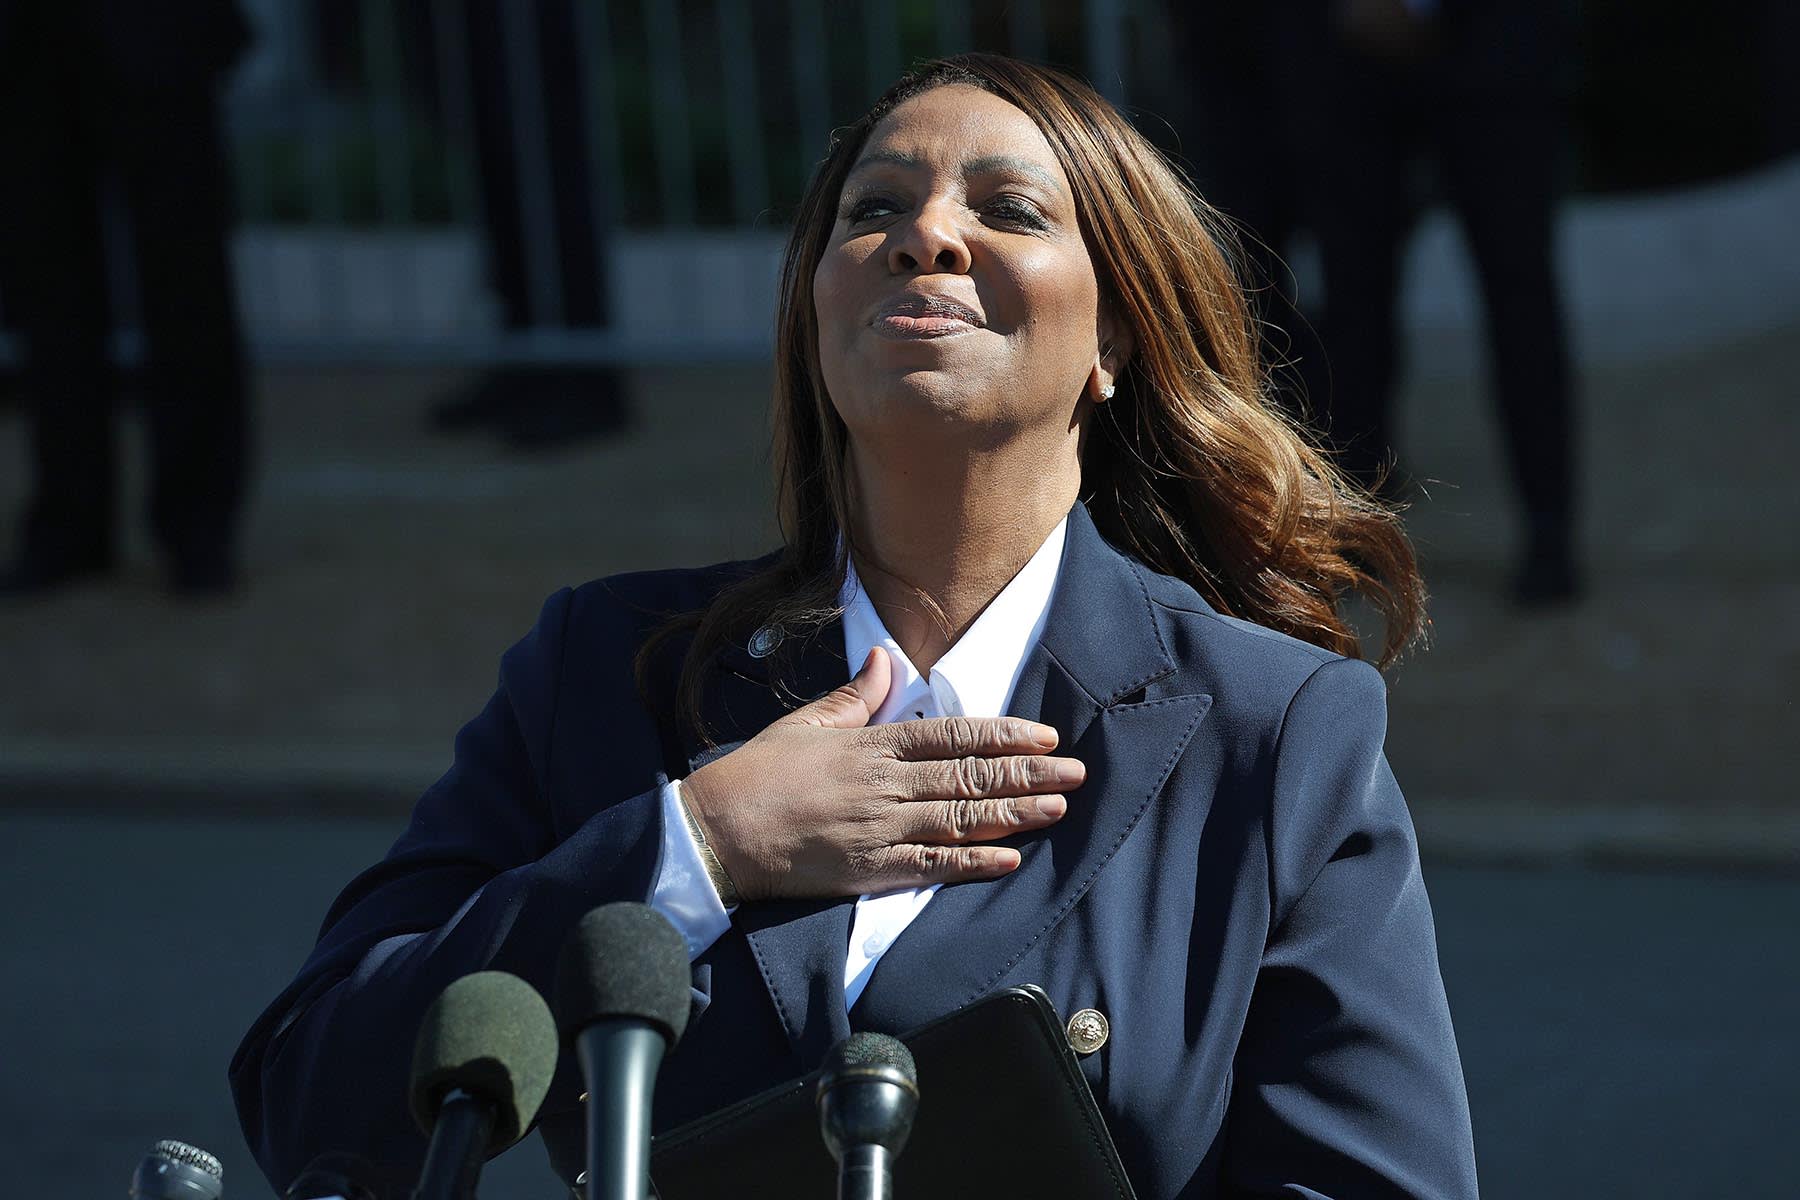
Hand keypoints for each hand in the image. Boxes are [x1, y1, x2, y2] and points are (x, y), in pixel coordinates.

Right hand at [679, 647, 1082, 901]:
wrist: (718, 831)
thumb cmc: (759, 773)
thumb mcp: (807, 723)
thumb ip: (857, 695)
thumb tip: (889, 657)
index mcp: (871, 744)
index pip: (951, 735)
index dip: (1002, 735)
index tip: (1044, 735)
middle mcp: (883, 785)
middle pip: (968, 776)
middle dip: (1027, 773)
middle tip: (1075, 771)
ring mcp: (879, 829)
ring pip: (960, 818)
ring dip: (1014, 813)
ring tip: (1058, 807)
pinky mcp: (869, 870)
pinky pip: (930, 865)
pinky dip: (971, 862)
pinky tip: (1009, 858)